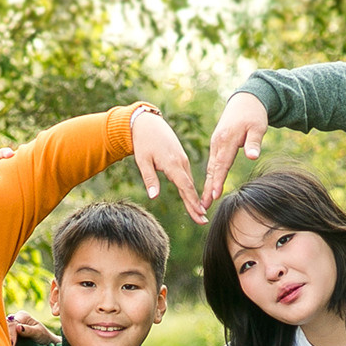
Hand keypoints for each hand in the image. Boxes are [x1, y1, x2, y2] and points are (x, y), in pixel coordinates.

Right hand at [6, 311, 57, 344]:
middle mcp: (15, 319)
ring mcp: (11, 326)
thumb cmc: (43, 336)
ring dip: (4, 339)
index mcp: (22, 316)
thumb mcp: (38, 333)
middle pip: (5, 326)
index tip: (13, 344)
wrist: (46, 343)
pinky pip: (4, 336)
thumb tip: (18, 327)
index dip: (11, 334)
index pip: (13, 323)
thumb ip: (29, 330)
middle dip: (6, 336)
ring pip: (3, 331)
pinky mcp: (10, 334)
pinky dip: (4, 342)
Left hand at [130, 108, 206, 223]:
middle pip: (190, 188)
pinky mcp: (181, 159)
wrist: (148, 124)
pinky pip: (187, 177)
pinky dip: (190, 189)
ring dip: (194, 199)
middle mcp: (181, 162)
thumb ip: (149, 179)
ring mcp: (183, 160)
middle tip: (202, 221)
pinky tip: (192, 199)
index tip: (199, 214)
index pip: (185, 187)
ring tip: (199, 214)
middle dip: (196, 205)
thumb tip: (153, 197)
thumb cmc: (143, 142)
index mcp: (172, 164)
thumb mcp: (142, 161)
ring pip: (189, 182)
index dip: (192, 202)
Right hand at [202, 91, 268, 206]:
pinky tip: (209, 187)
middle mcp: (218, 142)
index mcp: (227, 139)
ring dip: (207, 184)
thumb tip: (252, 157)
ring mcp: (215, 143)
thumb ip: (254, 143)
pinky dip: (210, 175)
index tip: (214, 196)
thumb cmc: (254, 115)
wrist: (245, 101)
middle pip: (212, 169)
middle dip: (208, 188)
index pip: (222, 164)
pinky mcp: (216, 144)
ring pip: (210, 167)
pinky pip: (212, 162)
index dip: (218, 181)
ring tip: (203, 202)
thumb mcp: (258, 127)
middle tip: (203, 206)